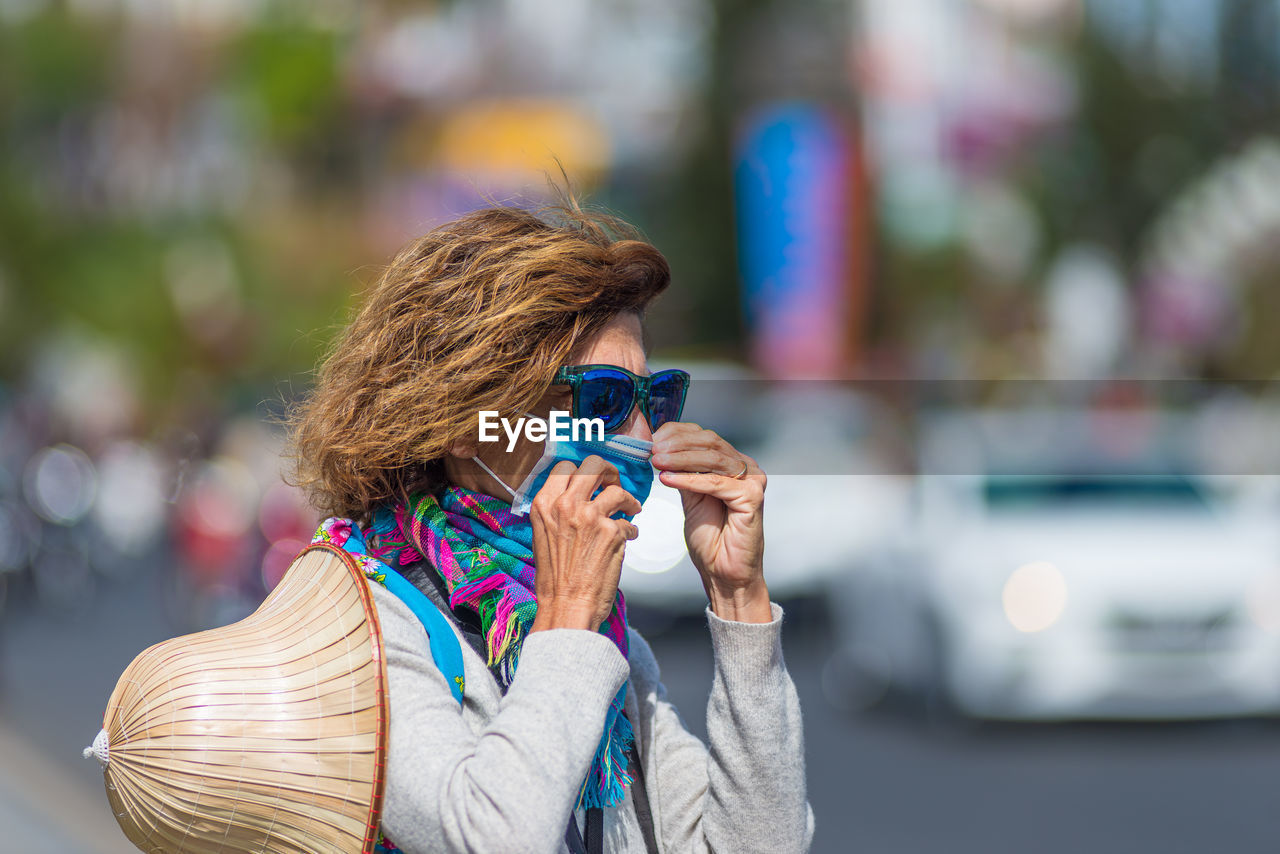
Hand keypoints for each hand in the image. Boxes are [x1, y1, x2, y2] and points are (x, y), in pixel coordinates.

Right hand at [528, 455, 641, 632]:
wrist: (566, 607)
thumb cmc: (554, 578)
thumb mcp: (543, 535)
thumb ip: (558, 511)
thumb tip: (577, 495)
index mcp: (545, 504)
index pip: (565, 466)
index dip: (583, 470)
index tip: (594, 479)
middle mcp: (566, 505)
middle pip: (594, 465)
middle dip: (609, 471)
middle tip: (614, 483)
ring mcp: (591, 517)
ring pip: (618, 490)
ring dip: (628, 500)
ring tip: (632, 509)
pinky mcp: (612, 533)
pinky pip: (629, 522)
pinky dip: (632, 530)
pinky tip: (628, 538)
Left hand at [651, 422, 772, 622]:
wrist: (723, 572)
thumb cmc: (709, 538)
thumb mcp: (690, 497)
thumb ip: (681, 472)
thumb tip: (657, 448)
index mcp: (732, 463)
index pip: (704, 436)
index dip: (677, 433)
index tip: (651, 438)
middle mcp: (746, 468)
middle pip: (710, 442)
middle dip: (676, 444)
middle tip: (652, 449)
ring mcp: (753, 481)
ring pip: (712, 459)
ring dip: (680, 459)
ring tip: (656, 462)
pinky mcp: (753, 496)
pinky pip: (715, 482)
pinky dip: (689, 479)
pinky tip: (668, 479)